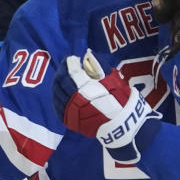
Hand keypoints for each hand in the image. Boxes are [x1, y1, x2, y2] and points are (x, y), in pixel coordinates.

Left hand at [52, 49, 160, 163]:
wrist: (122, 124)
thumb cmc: (120, 99)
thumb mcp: (113, 79)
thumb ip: (98, 65)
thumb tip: (87, 54)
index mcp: (87, 89)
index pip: (72, 72)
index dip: (70, 64)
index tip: (72, 59)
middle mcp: (76, 101)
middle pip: (62, 82)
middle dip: (63, 72)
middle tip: (65, 66)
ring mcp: (71, 112)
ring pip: (57, 94)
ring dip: (58, 84)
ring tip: (62, 77)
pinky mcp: (69, 121)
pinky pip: (58, 107)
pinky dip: (58, 97)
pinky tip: (60, 91)